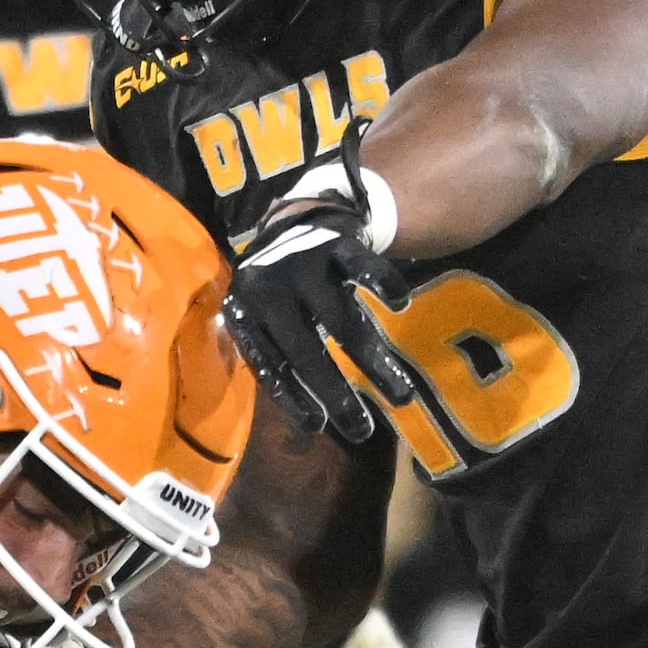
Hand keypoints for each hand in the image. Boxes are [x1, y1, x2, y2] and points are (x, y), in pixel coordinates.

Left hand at [222, 188, 423, 448]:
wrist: (293, 216)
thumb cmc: (280, 286)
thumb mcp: (263, 317)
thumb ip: (276, 353)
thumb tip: (308, 420)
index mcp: (246, 313)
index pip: (268, 365)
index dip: (291, 398)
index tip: (318, 427)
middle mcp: (269, 289)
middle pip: (305, 350)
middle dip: (335, 393)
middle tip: (363, 430)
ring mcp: (302, 264)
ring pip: (341, 320)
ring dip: (373, 361)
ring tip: (401, 396)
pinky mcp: (335, 243)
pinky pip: (363, 266)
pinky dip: (383, 283)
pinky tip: (400, 305)